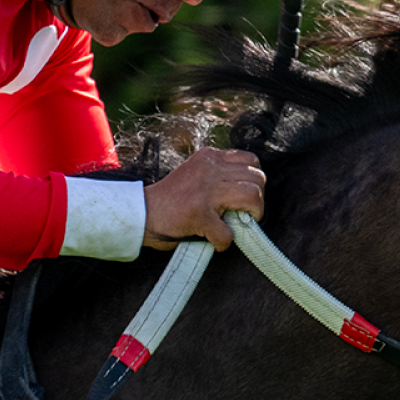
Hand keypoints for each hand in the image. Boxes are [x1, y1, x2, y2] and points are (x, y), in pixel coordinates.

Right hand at [142, 149, 265, 250]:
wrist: (141, 213)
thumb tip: (251, 189)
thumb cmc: (171, 199)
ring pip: (252, 197)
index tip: (245, 196)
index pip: (252, 161)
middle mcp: (209, 169)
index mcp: (209, 157)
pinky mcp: (198, 214)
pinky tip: (214, 241)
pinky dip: (224, 242)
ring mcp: (204, 191)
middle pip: (258, 178)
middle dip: (257, 201)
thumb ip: (220, 175)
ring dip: (250, 217)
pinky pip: (228, 232)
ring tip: (236, 226)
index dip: (254, 181)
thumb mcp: (196, 174)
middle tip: (245, 215)